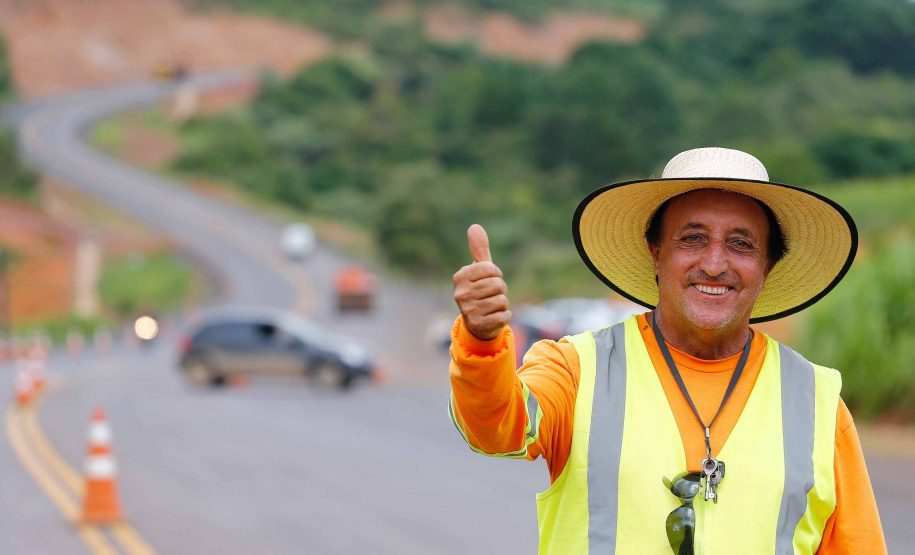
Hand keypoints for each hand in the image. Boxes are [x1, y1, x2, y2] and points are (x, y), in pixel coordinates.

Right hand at [453, 224, 510, 340]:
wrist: (476, 323)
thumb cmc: (480, 291)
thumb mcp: (479, 270)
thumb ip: (479, 250)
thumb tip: (475, 226)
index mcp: (460, 277)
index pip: (491, 269)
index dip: (496, 274)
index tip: (489, 280)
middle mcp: (461, 294)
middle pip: (498, 285)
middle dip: (500, 290)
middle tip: (490, 295)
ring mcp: (469, 311)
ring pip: (502, 300)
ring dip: (502, 304)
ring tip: (491, 307)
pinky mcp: (479, 325)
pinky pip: (505, 316)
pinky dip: (504, 316)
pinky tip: (494, 318)